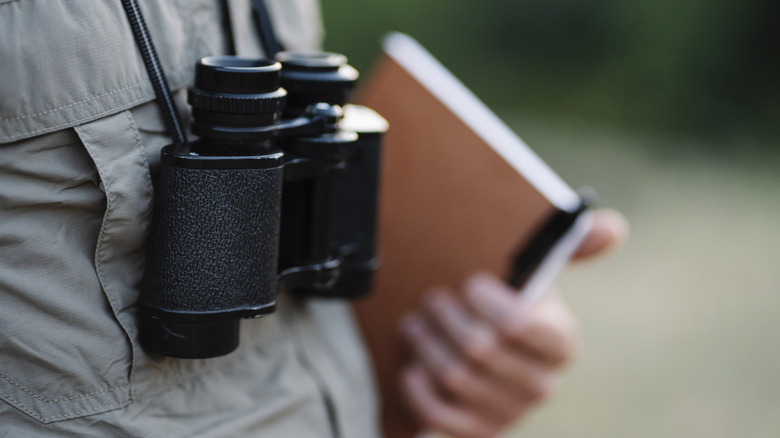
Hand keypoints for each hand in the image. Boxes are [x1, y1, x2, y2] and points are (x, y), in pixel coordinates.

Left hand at [399, 209, 627, 437]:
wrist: (469, 345)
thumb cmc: (502, 301)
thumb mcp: (533, 270)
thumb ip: (570, 244)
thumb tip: (614, 227)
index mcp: (560, 341)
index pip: (519, 323)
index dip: (487, 302)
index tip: (469, 282)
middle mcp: (542, 384)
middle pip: (480, 348)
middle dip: (447, 317)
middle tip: (432, 298)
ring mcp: (510, 412)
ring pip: (455, 376)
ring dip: (427, 344)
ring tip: (416, 323)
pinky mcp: (479, 432)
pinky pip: (438, 414)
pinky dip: (417, 387)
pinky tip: (413, 365)